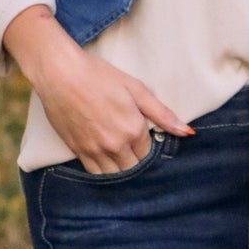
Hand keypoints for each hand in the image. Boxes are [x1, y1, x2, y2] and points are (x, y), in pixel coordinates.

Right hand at [2, 5, 191, 172]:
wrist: (61, 74)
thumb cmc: (99, 76)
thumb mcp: (136, 89)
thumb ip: (162, 114)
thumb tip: (187, 132)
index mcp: (134, 129)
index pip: (149, 153)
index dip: (148, 147)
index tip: (143, 138)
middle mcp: (116, 144)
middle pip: (134, 167)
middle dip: (136, 160)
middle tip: (132, 147)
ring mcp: (95, 150)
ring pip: (116, 174)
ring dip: (121, 168)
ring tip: (119, 154)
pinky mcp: (78, 151)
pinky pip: (95, 173)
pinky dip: (103, 170)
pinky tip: (105, 158)